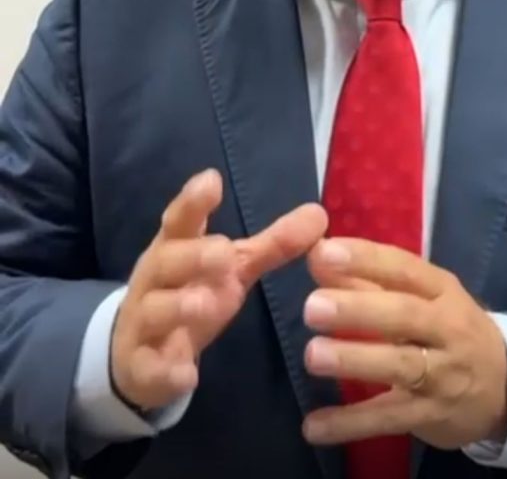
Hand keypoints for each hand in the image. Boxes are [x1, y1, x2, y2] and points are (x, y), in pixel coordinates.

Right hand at [111, 168, 326, 410]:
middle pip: (167, 261)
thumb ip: (273, 243)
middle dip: (193, 256)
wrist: (138, 353)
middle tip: (224, 253)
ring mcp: (144, 324)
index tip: (211, 180)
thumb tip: (320, 213)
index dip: (193, 201)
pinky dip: (166, 371)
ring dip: (179, 306)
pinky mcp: (142, 367)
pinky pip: (150, 368)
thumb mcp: (232, 267)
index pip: (181, 220)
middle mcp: (155, 280)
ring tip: (204, 304)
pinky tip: (187, 375)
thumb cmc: (190, 293)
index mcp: (176, 248)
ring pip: (155, 311)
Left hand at [301, 238, 506, 449]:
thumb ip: (367, 279)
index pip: (403, 269)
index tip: (324, 254)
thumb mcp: (421, 297)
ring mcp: (442, 374)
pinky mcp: (430, 415)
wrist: (506, 385)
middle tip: (313, 307)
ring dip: (354, 361)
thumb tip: (316, 255)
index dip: (365, 260)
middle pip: (404, 315)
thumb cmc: (448, 328)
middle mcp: (446, 327)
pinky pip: (389, 418)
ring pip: (399, 366)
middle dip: (357, 310)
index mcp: (441, 290)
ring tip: (313, 356)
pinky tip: (314, 427)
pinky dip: (351, 423)